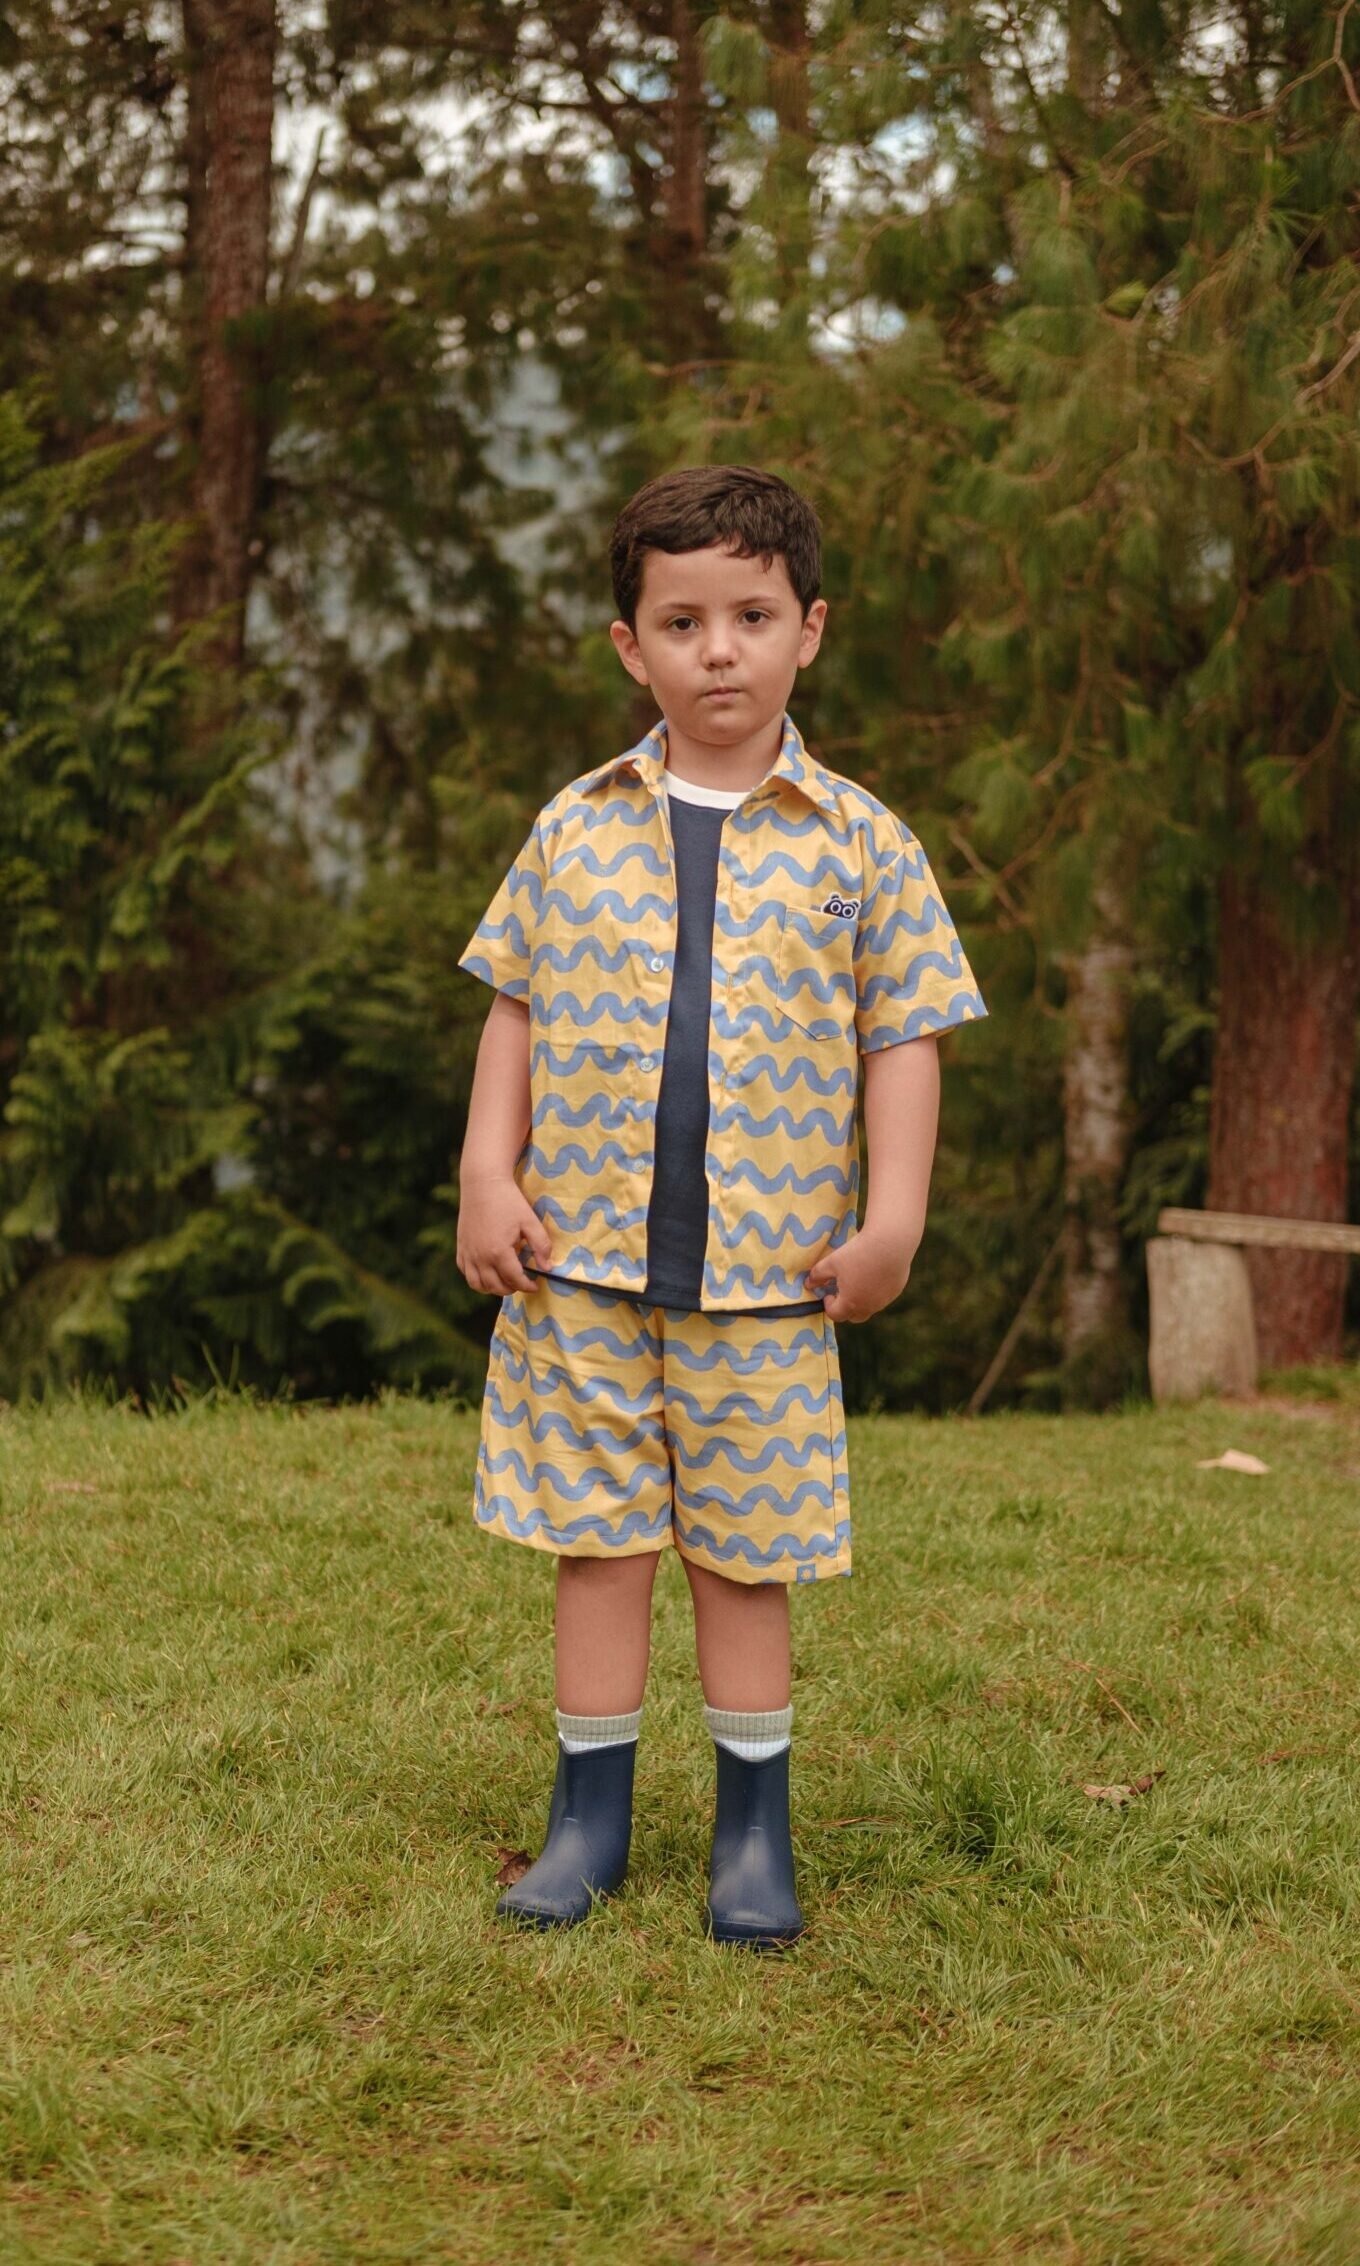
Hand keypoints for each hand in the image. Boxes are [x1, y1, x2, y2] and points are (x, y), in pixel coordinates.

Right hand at [456, 1176, 551, 1295]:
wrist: (482, 1183)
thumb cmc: (508, 1200)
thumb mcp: (530, 1221)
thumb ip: (541, 1246)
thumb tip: (548, 1268)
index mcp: (498, 1252)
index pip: (515, 1279)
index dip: (527, 1286)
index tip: (536, 1285)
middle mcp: (480, 1257)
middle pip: (496, 1286)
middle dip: (512, 1289)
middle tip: (522, 1282)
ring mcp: (468, 1253)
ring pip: (478, 1284)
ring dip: (493, 1288)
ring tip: (505, 1281)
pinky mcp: (461, 1247)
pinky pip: (466, 1272)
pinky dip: (477, 1278)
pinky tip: (488, 1271)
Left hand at [804, 1227, 913, 1323]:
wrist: (890, 1243)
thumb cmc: (857, 1253)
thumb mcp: (831, 1262)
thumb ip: (817, 1276)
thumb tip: (808, 1284)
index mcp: (850, 1302)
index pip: (835, 1314)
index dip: (828, 1305)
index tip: (828, 1293)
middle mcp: (869, 1306)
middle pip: (854, 1317)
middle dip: (845, 1308)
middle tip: (841, 1291)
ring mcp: (884, 1300)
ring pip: (870, 1307)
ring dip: (861, 1300)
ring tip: (857, 1280)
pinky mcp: (896, 1290)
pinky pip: (882, 1297)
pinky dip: (875, 1291)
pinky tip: (873, 1273)